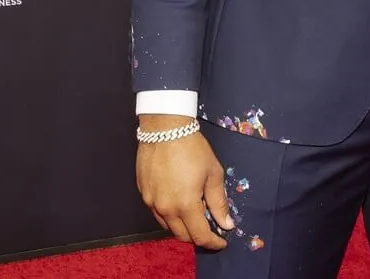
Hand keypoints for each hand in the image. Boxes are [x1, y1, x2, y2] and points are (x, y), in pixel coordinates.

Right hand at [136, 115, 232, 248]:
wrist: (165, 128)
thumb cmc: (193, 148)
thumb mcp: (213, 173)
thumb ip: (218, 202)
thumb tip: (226, 224)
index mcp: (185, 205)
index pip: (200, 236)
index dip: (213, 242)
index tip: (222, 241)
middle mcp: (165, 208)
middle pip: (182, 235)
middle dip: (198, 236)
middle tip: (210, 227)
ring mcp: (151, 202)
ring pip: (168, 226)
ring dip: (183, 226)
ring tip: (195, 214)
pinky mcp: (143, 193)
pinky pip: (157, 212)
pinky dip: (170, 214)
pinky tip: (178, 203)